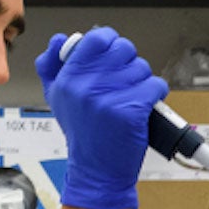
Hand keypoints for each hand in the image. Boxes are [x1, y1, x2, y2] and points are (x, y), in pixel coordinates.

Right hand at [33, 27, 167, 208]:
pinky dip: (156, 93)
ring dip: (143, 80)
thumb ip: (52, 66)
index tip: (114, 53)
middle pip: (124, 49)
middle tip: (125, 79)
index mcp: (68, 79)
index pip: (96, 39)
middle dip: (129, 62)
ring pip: (142, 67)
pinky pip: (155, 85)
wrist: (97, 170)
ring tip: (132, 96)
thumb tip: (60, 40)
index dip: (110, 42)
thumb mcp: (57, 98)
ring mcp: (110, 98)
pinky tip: (145, 104)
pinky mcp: (132, 111)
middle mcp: (86, 86)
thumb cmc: (82, 133)